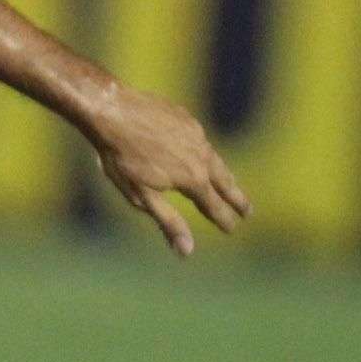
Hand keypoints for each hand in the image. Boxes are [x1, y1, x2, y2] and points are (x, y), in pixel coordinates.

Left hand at [77, 82, 248, 255]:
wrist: (111, 110)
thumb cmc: (120, 157)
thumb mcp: (141, 195)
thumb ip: (168, 222)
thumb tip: (188, 251)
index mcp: (193, 179)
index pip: (213, 206)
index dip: (223, 219)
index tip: (232, 229)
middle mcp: (202, 156)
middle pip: (224, 182)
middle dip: (236, 198)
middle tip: (248, 211)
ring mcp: (196, 135)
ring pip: (215, 159)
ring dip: (225, 175)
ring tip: (230, 184)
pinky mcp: (187, 119)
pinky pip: (200, 140)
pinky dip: (205, 152)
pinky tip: (201, 154)